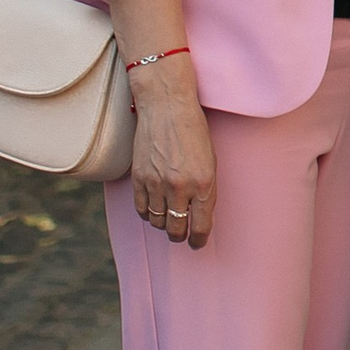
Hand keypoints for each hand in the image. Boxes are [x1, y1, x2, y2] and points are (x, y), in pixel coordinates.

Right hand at [129, 68, 217, 248]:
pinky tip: (153, 209)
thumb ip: (205, 188)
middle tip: (182, 235)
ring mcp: (157, 183)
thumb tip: (199, 214)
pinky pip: (141, 209)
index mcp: (204, 183)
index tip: (197, 243)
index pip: (201, 226)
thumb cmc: (194, 130)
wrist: (167, 106)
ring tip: (168, 218)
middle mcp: (180, 187)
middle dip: (180, 236)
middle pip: (176, 228)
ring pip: (157, 221)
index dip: (199, 240)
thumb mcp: (210, 161)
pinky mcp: (139, 178)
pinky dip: (147, 213)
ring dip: (163, 224)